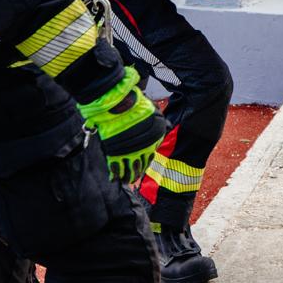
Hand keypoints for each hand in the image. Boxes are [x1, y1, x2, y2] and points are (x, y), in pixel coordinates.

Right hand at [78, 67, 165, 184]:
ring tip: (126, 181)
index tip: (142, 166)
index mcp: (155, 136)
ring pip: (129, 168)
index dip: (146, 161)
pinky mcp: (115, 151)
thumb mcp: (152, 109)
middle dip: (137, 172)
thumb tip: (167, 124)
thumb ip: (157, 120)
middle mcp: (144, 146)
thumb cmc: (134, 102)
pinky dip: (115, 174)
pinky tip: (115, 179)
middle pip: (141, 164)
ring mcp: (129, 150)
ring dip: (128, 176)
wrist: (118, 101)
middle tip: (133, 179)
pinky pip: (116, 167)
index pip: (151, 154)